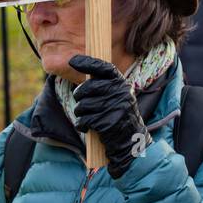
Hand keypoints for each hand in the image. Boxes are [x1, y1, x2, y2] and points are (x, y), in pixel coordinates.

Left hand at [69, 55, 147, 179]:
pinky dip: (82, 126)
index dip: (87, 63)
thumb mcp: (116, 97)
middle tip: (84, 104)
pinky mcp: (108, 122)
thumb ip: (103, 86)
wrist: (130, 141)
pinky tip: (89, 128)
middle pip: (86, 89)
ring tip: (91, 118)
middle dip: (80, 98)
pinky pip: (84, 120)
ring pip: (82, 106)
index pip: (103, 68)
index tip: (72, 61)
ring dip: (82, 114)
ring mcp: (115, 107)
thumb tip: (81, 73)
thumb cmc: (118, 116)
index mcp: (122, 84)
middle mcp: (120, 92)